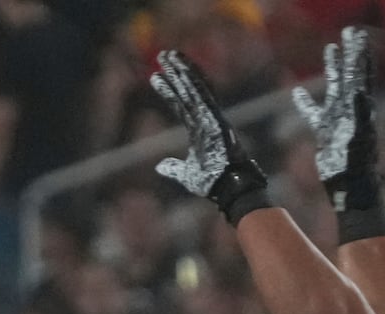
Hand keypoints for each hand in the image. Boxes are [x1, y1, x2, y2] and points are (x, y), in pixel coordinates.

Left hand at [151, 50, 270, 224]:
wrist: (229, 188)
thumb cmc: (212, 183)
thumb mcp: (186, 175)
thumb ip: (174, 168)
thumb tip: (159, 166)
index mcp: (200, 131)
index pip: (181, 105)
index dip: (169, 90)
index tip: (155, 78)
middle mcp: (206, 120)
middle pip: (188, 90)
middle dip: (176, 72)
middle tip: (163, 55)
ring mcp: (211, 119)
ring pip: (194, 89)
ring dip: (182, 71)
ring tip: (168, 56)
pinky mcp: (216, 120)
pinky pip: (203, 98)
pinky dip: (193, 83)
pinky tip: (182, 70)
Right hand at [291, 27, 381, 209]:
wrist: (351, 187)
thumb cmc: (357, 166)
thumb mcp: (359, 139)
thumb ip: (360, 114)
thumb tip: (360, 92)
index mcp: (359, 108)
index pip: (359, 75)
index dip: (359, 55)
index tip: (358, 35)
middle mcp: (350, 110)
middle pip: (350, 74)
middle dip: (350, 53)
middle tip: (350, 31)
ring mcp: (338, 120)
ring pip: (335, 88)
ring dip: (333, 68)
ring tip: (331, 48)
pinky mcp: (326, 132)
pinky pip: (314, 113)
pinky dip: (306, 103)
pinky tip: (297, 93)